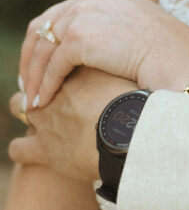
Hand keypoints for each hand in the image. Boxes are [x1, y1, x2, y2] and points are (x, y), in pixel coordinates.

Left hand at [9, 68, 132, 181]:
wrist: (128, 137)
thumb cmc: (141, 110)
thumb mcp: (140, 80)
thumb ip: (134, 71)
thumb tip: (148, 64)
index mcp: (84, 72)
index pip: (68, 59)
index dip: (71, 67)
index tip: (80, 74)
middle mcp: (61, 91)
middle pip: (40, 76)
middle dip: (43, 82)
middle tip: (56, 92)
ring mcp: (48, 118)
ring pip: (20, 106)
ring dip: (26, 108)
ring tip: (39, 115)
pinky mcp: (43, 148)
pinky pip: (18, 148)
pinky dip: (21, 148)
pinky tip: (28, 149)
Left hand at [19, 0, 188, 108]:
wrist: (184, 62)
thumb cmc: (173, 55)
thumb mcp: (141, 32)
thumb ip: (116, 31)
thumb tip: (101, 49)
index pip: (62, 14)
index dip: (47, 41)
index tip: (43, 66)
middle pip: (44, 26)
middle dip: (33, 58)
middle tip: (29, 83)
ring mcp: (84, 15)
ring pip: (44, 48)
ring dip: (35, 75)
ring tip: (34, 99)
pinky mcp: (80, 38)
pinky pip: (52, 65)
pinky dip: (45, 84)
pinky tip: (44, 101)